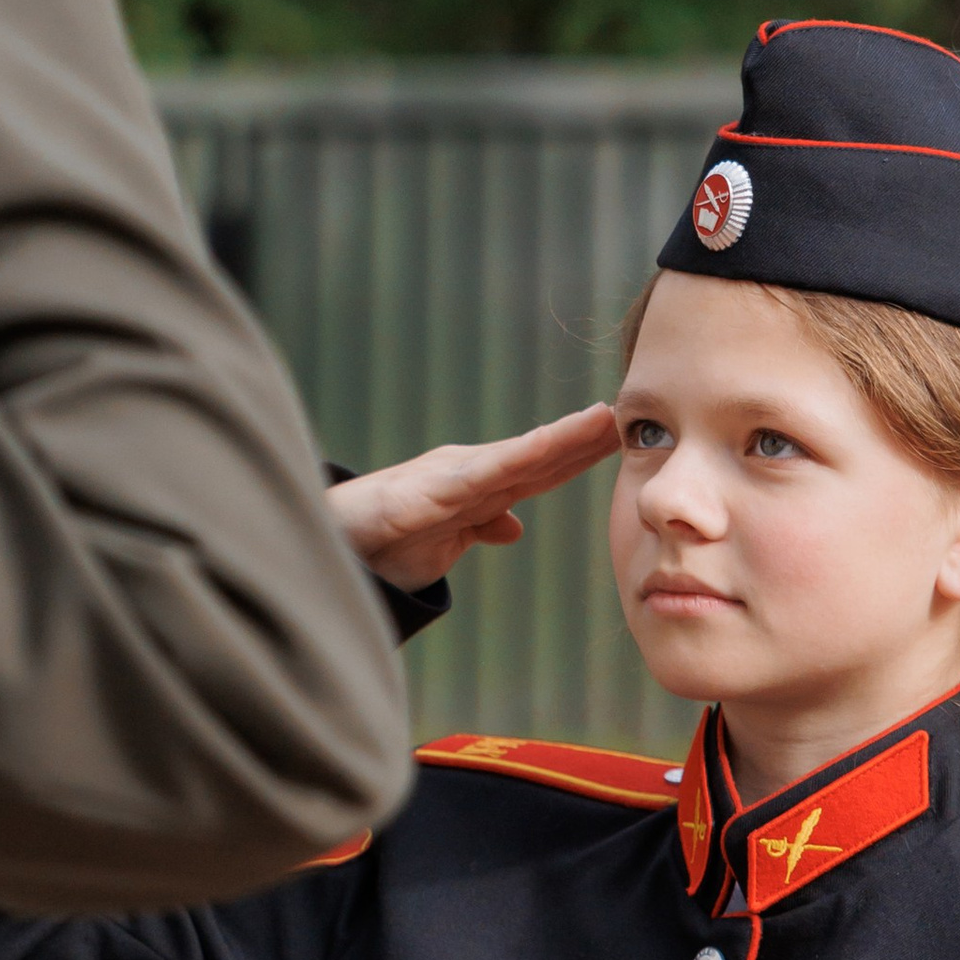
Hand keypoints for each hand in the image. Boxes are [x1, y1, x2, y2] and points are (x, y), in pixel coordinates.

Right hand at [326, 405, 619, 591]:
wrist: (329, 544)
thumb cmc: (381, 540)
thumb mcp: (443, 539)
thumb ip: (478, 527)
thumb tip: (514, 527)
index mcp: (477, 488)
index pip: (540, 472)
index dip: (580, 455)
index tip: (623, 438)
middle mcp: (468, 474)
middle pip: (539, 457)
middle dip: (584, 438)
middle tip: (630, 414)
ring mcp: (449, 480)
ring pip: (518, 458)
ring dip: (562, 439)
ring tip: (600, 420)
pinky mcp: (426, 494)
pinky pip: (479, 476)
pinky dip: (514, 459)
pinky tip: (546, 445)